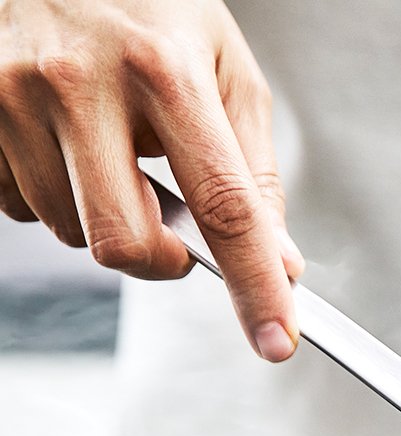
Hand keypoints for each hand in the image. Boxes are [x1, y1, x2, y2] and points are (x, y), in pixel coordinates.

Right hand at [0, 0, 302, 359]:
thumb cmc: (148, 4)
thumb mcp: (224, 67)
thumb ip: (253, 171)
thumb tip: (278, 261)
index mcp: (163, 70)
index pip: (224, 208)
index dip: (255, 285)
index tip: (276, 341)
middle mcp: (79, 81)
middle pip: (124, 242)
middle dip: (160, 258)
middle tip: (175, 227)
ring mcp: (12, 95)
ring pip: (71, 230)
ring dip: (106, 216)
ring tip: (112, 148)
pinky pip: (22, 206)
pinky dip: (56, 195)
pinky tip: (67, 143)